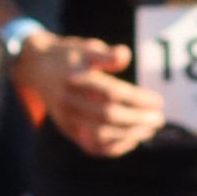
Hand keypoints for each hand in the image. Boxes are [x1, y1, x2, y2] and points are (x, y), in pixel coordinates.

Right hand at [12, 28, 160, 156]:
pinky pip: (90, 147)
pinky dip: (112, 148)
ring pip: (100, 133)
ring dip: (129, 135)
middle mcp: (68, 100)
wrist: (37, 67)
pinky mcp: (66, 129)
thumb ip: (106, 53)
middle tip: (159, 119)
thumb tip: (124, 55)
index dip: (138, 99)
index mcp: (75, 77)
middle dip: (137, 120)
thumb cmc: (70, 55)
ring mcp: (66, 118)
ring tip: (150, 130)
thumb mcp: (86, 47)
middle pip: (108, 115)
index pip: (112, 92)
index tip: (158, 101)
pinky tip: (131, 141)